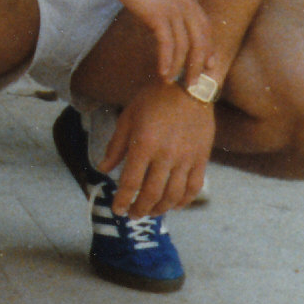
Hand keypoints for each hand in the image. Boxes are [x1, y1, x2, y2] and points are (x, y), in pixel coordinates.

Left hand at [101, 79, 216, 217]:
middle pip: (152, 193)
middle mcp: (165, 156)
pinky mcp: (201, 159)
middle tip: (132, 215)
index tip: (117, 209)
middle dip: (140, 209)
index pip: (130, 182)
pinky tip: (175, 205)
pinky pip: (193, 187)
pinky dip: (184, 201)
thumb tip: (102, 168)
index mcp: (143, 145)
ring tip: (150, 212)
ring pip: (173, 195)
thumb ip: (116, 146)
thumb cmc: (153, 100)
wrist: (189, 88)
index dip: (122, 199)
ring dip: (161, 209)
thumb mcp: (127, 117)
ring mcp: (186, 159)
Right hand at [103, 0, 214, 88]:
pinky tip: (163, 72)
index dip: (208, 48)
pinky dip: (167, 61)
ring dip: (182, 68)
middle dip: (199, 65)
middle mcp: (186, 4)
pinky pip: (168, 45)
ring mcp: (174, 9)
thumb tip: (156, 20)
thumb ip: (162, 2)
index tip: (208, 65)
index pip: (206, 27)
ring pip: (186, 46)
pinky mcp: (158, 15)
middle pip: (201, 41)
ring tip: (174, 83)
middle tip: (194, 83)